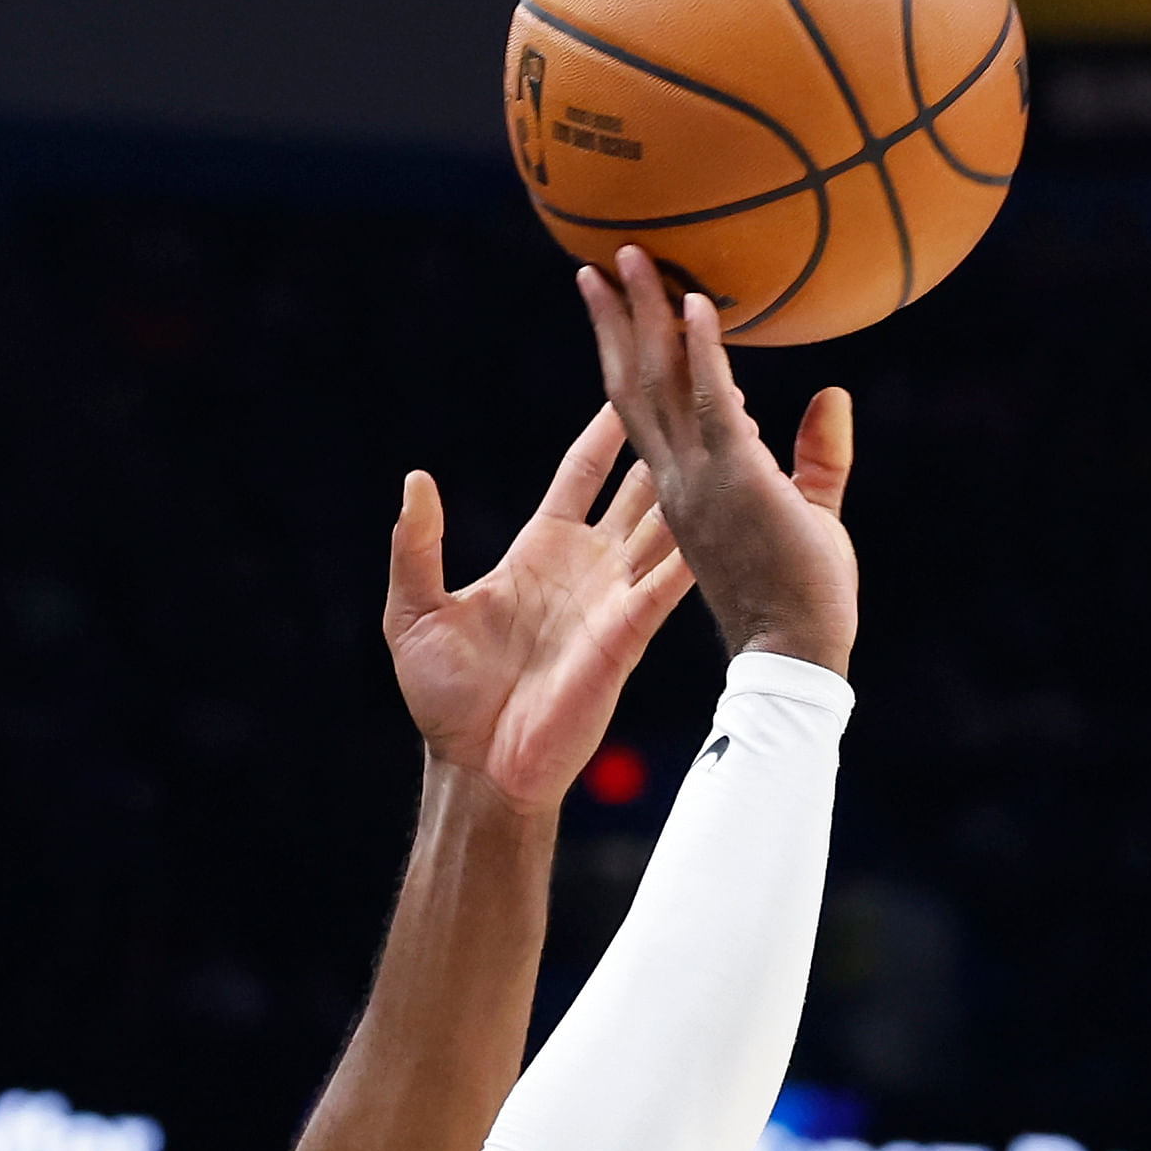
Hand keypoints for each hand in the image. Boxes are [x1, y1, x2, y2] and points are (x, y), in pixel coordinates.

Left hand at [383, 408, 696, 808]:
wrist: (478, 768)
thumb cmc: (443, 698)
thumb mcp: (414, 610)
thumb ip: (417, 544)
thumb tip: (416, 481)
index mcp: (538, 550)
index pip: (582, 473)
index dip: (605, 430)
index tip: (629, 382)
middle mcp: (585, 566)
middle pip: (638, 488)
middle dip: (667, 444)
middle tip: (701, 395)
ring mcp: (613, 598)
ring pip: (666, 525)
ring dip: (697, 484)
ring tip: (736, 434)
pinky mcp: (630, 633)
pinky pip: (669, 580)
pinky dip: (695, 545)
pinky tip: (724, 505)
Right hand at [574, 248, 857, 676]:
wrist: (797, 654)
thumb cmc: (803, 599)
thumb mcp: (810, 513)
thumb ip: (818, 457)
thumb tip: (832, 397)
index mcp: (682, 490)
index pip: (642, 411)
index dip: (628, 354)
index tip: (622, 305)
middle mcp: (675, 480)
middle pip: (630, 385)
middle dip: (616, 320)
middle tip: (605, 261)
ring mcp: (697, 479)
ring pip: (653, 383)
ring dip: (643, 315)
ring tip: (631, 255)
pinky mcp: (734, 479)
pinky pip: (709, 401)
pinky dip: (702, 349)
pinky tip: (696, 301)